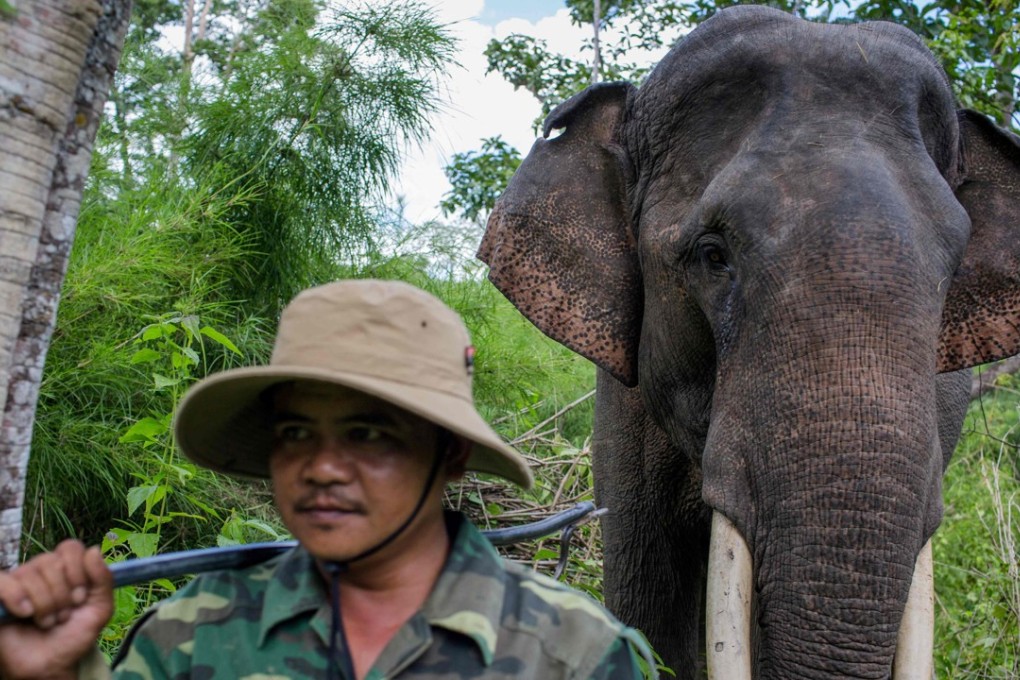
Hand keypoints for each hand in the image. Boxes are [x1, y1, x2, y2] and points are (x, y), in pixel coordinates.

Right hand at [0, 540, 112, 679]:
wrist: (50, 665)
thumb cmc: (73, 636)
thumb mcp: (99, 609)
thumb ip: (104, 579)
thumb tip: (93, 550)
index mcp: (66, 569)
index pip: (70, 548)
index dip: (78, 570)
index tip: (80, 597)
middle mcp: (41, 571)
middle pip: (50, 561)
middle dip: (62, 594)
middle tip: (64, 615)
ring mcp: (18, 582)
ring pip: (30, 573)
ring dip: (44, 604)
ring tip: (47, 622)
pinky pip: (2, 580)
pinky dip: (16, 595)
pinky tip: (25, 612)